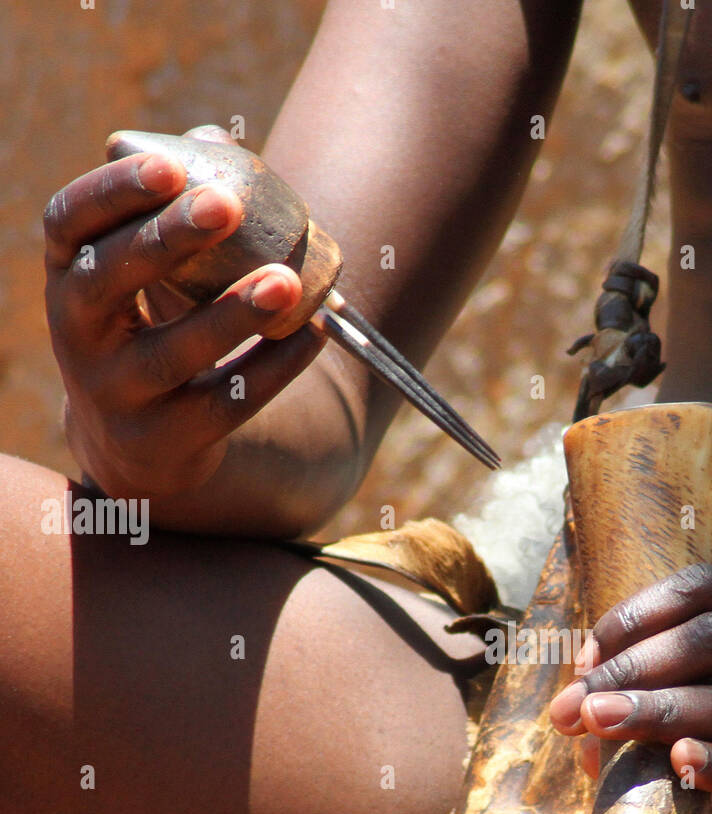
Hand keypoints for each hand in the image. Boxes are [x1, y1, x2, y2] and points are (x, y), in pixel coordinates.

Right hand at [43, 126, 322, 499]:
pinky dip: (272, 369)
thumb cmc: (152, 327)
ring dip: (232, 314)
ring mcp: (114, 394)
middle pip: (110, 280)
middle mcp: (76, 335)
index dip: (111, 193)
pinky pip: (223, 406)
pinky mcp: (162, 442)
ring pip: (170, 353)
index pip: (69, 223)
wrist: (141, 445)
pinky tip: (312, 334)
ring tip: (288, 280)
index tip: (168, 167)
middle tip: (227, 205)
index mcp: (68, 276)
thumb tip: (216, 139)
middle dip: (167, 240)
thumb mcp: (145, 275)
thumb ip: (173, 210)